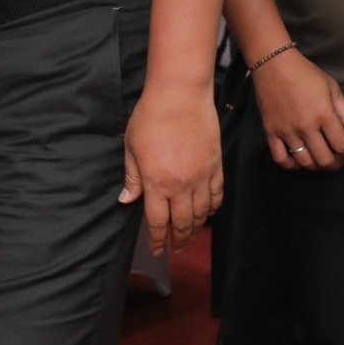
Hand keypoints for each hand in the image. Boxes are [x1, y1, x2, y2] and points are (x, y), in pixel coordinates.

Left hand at [120, 82, 221, 251]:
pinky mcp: (215, 166)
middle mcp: (180, 186)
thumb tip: (126, 200)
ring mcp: (201, 177)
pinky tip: (207, 213)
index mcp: (155, 183)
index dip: (157, 240)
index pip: (157, 222)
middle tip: (175, 247)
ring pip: (201, 214)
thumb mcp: (131, 148)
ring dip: (195, 228)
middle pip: (181, 223)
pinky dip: (212, 209)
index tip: (156, 250)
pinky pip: (217, 196)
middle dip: (177, 240)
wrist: (180, 94)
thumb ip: (132, 178)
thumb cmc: (150, 117)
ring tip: (189, 235)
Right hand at [252, 49, 343, 170]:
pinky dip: (291, 166)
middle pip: (324, 159)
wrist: (273, 64)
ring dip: (317, 167)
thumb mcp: (332, 88)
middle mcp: (306, 126)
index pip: (342, 145)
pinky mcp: (270, 132)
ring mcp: (286, 131)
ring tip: (321, 161)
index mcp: (324, 114)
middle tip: (339, 161)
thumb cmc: (306, 73)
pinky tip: (298, 161)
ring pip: (304, 162)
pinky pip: (280, 159)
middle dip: (336, 165)